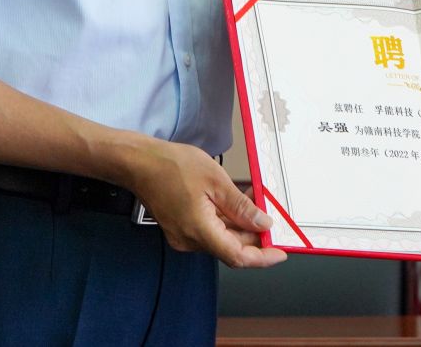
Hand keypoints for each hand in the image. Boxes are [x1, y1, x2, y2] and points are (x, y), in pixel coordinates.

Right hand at [125, 139, 287, 268]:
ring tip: (256, 202)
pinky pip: (210, 230)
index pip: (238, 257)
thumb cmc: (173, 166)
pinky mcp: (181, 227)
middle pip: (231, 248)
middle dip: (254, 236)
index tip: (280, 252)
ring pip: (221, 238)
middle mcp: (190, 240)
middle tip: (273, 219)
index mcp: (199, 231)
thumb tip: (262, 224)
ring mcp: (184, 235)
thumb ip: (241, 207)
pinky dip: (226, 220)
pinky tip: (237, 203)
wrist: (140, 163)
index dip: (262, 258)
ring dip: (241, 225)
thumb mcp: (216, 181)